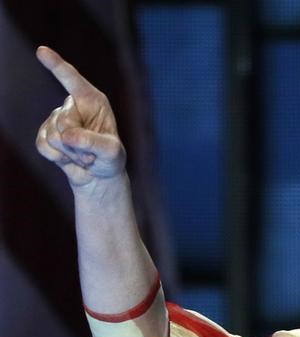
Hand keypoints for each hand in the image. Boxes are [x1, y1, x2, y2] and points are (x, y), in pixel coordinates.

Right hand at [35, 46, 126, 187]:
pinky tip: (69, 159)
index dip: (57, 66)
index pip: (73, 81)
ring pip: (54, 136)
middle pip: (64, 121)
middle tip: (92, 154)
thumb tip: (67, 135)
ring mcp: (57, 119)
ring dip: (72, 154)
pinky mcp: (45, 134)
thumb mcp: (111, 152)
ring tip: (85, 157)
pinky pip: (44, 146)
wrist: (99, 176)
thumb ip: (93, 142)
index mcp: (93, 100)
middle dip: (78, 143)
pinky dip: (59, 158)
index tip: (42, 51)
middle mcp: (74, 106)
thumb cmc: (110, 159)